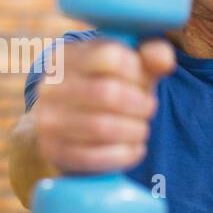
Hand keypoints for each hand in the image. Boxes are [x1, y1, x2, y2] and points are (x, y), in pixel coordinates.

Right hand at [34, 38, 175, 173]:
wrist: (66, 125)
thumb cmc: (106, 87)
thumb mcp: (127, 66)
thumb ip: (151, 55)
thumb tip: (164, 60)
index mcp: (67, 56)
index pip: (110, 57)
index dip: (137, 71)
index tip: (144, 80)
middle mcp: (50, 86)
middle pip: (108, 93)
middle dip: (140, 104)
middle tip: (149, 108)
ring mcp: (48, 120)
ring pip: (102, 127)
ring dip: (135, 130)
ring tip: (142, 128)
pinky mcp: (54, 151)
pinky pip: (94, 157)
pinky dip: (124, 154)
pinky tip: (136, 149)